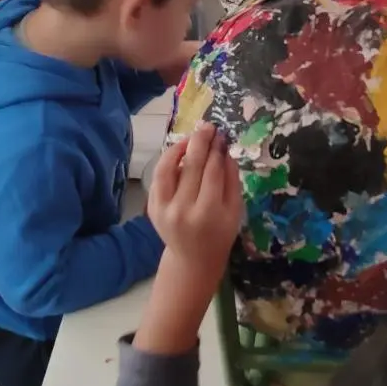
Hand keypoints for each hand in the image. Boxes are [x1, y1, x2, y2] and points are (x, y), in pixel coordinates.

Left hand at [148, 123, 243, 284]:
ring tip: (191, 138)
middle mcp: (183, 210)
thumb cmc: (220, 234)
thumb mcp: (235, 210)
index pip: (212, 172)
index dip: (217, 150)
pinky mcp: (152, 208)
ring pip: (168, 168)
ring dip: (179, 147)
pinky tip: (179, 154)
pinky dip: (168, 162)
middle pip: (192, 166)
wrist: (193, 258)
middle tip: (207, 126)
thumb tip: (224, 150)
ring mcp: (163, 209)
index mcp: (208, 212)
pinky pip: (158, 177)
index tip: (221, 135)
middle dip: (200, 142)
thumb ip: (231, 180)